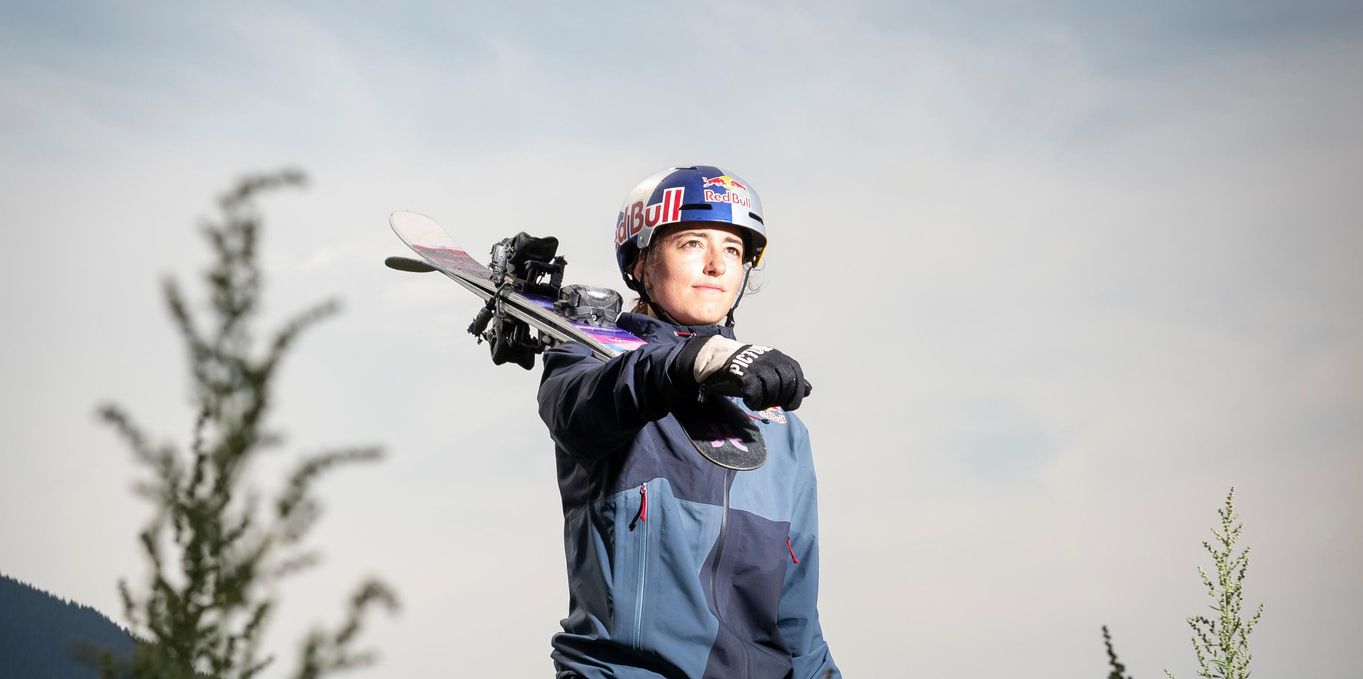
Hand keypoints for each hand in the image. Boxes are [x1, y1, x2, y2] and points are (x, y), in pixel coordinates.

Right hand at [675, 336, 811, 410]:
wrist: (717, 358)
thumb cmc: (746, 369)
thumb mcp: (770, 371)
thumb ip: (788, 380)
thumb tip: (809, 389)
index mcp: (777, 357)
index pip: (795, 373)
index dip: (796, 391)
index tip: (789, 405)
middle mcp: (768, 358)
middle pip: (786, 381)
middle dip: (782, 398)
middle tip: (772, 405)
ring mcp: (754, 364)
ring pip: (771, 387)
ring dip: (767, 401)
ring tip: (759, 403)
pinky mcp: (740, 372)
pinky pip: (754, 390)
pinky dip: (754, 401)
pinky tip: (749, 401)